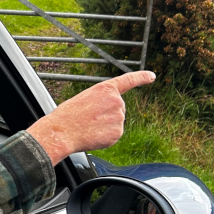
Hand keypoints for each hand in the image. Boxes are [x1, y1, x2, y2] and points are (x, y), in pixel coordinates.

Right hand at [27, 71, 155, 164]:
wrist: (62, 132)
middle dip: (106, 114)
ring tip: (88, 126)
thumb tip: (112, 115)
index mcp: (106, 88)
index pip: (129, 80)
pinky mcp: (117, 133)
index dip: (142, 77)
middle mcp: (117, 101)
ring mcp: (119, 118)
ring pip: (116, 123)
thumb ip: (102, 101)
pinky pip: (113, 135)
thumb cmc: (68, 115)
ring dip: (104, 126)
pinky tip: (92, 135)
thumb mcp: (85, 98)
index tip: (152, 76)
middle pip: (118, 109)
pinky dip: (104, 137)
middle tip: (88, 118)